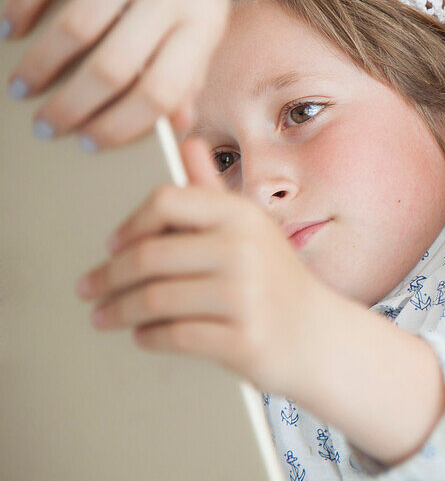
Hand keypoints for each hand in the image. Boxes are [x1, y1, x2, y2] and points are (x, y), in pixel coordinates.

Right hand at [3, 0, 228, 147]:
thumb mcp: (201, 18)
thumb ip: (190, 69)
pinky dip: (23, 7)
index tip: (89, 144)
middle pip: (115, 66)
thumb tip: (176, 125)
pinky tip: (9, 30)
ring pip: (78, 25)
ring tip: (22, 86)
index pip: (164, 91)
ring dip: (41, 64)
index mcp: (206, 22)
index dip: (123, 125)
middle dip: (72, 106)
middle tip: (45, 126)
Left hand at [77, 137, 334, 394]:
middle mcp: (244, 250)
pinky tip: (141, 335)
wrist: (318, 335)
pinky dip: (147, 337)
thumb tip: (187, 141)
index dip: (130, 224)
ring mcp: (245, 295)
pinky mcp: (242, 338)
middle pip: (149, 255)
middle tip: (89, 288)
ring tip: (103, 316)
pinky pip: (173, 335)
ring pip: (154, 299)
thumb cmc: (274, 280)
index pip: (166, 201)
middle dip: (109, 276)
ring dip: (118, 311)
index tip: (112, 245)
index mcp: (242, 215)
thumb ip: (212, 189)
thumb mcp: (250, 228)